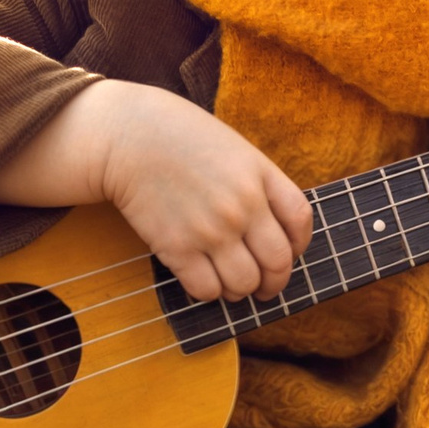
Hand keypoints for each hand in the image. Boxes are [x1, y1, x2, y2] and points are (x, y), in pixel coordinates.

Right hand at [95, 83, 312, 301]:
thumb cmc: (180, 138)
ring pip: (244, 284)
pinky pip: (206, 290)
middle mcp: (243, 205)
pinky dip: (208, 292)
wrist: (128, 136)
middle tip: (264, 286)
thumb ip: (259, 184)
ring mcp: (211, 229)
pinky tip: (201, 276)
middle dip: (274, 282)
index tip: (289, 253)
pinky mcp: (177, 248)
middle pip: (279, 263)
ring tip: (229, 282)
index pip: (300, 222)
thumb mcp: (234, 149)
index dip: (300, 245)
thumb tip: (274, 231)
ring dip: (240, 290)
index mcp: (260, 175)